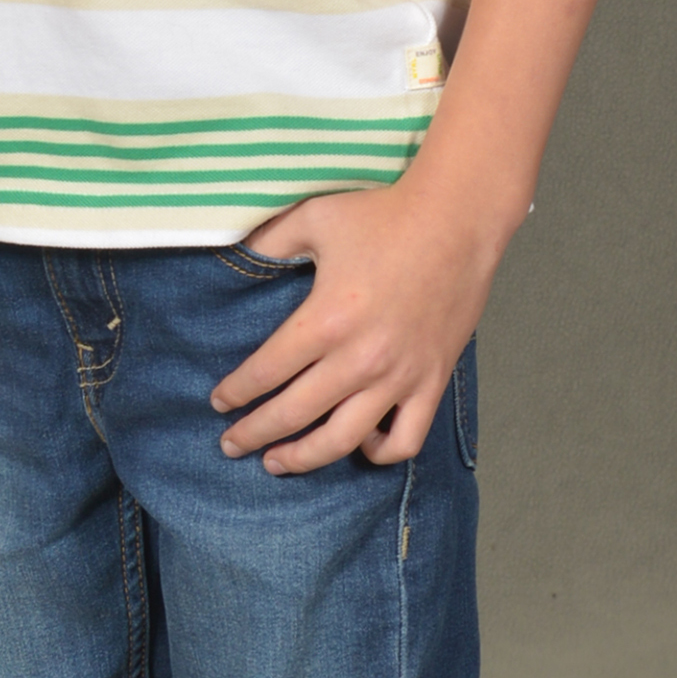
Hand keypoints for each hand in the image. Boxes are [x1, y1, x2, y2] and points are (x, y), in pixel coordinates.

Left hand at [211, 178, 516, 474]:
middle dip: (254, 434)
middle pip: (294, 414)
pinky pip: (405, 440)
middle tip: (231, 445)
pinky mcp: (432, 382)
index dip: (235, 392)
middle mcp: (360, 358)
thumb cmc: (384, 216)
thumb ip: (269, 241)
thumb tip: (235, 256)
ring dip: (304, 458)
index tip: (218, 402)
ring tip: (278, 462)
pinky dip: (380, 453)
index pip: (265, 372)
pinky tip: (359, 444)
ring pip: (343, 440)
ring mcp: (400, 376)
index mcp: (326, 319)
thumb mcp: (314, 217)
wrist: (457, 220)